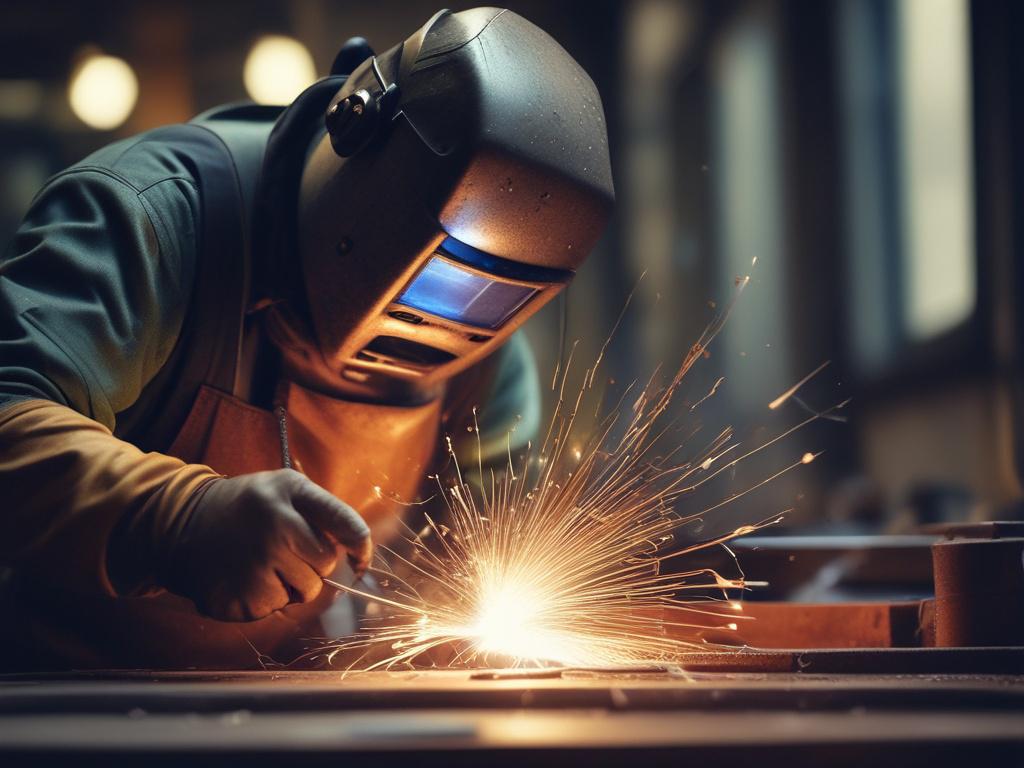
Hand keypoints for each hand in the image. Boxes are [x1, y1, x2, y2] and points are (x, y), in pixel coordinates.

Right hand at [159, 469, 371, 621]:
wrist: (180, 523)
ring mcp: (255, 563)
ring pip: (306, 591)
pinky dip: (266, 598)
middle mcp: (275, 526)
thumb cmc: (247, 508)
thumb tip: (358, 553)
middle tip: (284, 549)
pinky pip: (277, 608)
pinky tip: (245, 577)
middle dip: (313, 562)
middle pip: (327, 564)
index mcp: (290, 492)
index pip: (347, 524)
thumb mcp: (284, 488)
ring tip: (262, 562)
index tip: (362, 559)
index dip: (362, 546)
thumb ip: (323, 511)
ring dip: (291, 583)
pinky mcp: (239, 597)